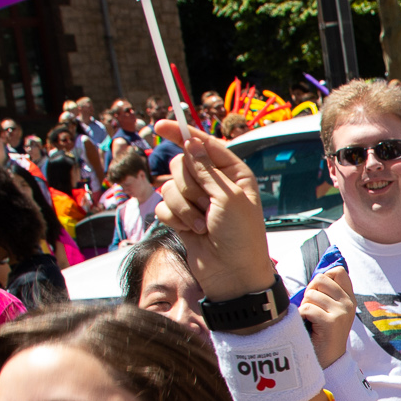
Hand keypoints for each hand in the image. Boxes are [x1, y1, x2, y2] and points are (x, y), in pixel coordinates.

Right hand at [151, 121, 277, 303]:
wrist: (232, 274)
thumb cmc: (240, 236)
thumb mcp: (228, 198)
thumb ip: (206, 170)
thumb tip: (191, 143)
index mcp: (233, 174)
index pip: (204, 145)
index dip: (182, 134)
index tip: (160, 126)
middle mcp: (214, 184)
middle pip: (181, 165)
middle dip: (188, 185)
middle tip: (205, 204)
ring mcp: (196, 201)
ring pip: (169, 186)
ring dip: (183, 207)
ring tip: (201, 224)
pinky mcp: (181, 217)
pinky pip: (163, 206)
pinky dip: (175, 219)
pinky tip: (191, 232)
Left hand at [300, 266, 356, 366]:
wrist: (329, 361)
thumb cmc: (323, 334)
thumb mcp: (331, 311)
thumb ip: (328, 294)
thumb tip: (316, 276)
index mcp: (349, 299)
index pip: (338, 272)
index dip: (323, 277)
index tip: (318, 292)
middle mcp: (348, 303)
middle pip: (321, 279)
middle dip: (310, 291)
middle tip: (311, 308)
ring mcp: (342, 312)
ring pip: (311, 294)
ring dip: (304, 306)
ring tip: (309, 319)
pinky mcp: (331, 322)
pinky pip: (307, 308)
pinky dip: (301, 316)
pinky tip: (307, 325)